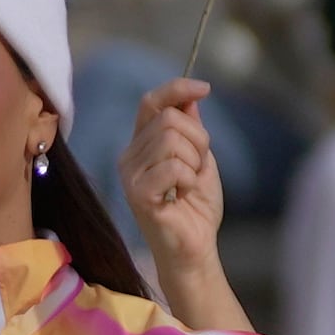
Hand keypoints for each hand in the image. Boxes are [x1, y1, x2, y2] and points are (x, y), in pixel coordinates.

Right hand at [120, 78, 225, 277]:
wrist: (195, 247)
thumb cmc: (196, 208)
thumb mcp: (200, 160)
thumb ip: (192, 129)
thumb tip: (190, 96)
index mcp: (142, 144)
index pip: (151, 102)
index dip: (177, 89)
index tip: (204, 88)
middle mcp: (130, 155)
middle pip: (170, 119)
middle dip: (199, 140)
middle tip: (198, 169)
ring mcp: (130, 174)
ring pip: (173, 140)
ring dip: (195, 162)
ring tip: (189, 185)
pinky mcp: (137, 193)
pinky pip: (173, 166)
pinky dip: (190, 179)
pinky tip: (183, 196)